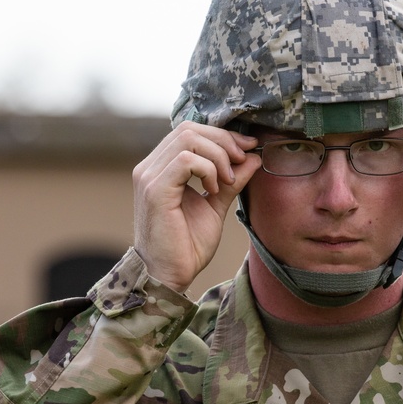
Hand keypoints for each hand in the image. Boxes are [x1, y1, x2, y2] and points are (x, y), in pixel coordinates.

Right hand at [132, 121, 260, 291]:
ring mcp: (149, 176)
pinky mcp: (154, 190)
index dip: (222, 135)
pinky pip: (185, 160)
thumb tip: (253, 157)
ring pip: (187, 138)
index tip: (248, 148)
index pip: (190, 131)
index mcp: (161, 167)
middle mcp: (150, 167)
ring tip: (228, 179)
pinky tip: (214, 188)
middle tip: (242, 160)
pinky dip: (207, 168)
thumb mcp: (216, 205)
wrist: (170, 275)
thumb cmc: (187, 246)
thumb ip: (231, 181)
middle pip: (189, 128)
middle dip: (223, 140)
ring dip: (217, 155)